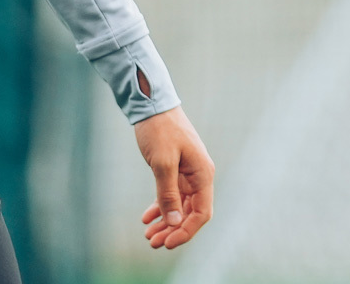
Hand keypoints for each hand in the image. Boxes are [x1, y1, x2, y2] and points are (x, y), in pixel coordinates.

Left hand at [134, 106, 213, 249]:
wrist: (152, 105)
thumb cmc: (160, 130)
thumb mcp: (163, 163)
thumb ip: (168, 194)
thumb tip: (173, 223)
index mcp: (202, 174)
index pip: (202, 213)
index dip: (186, 231)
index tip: (167, 243)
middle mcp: (199, 176)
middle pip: (190, 213)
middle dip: (173, 230)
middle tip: (153, 243)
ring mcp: (187, 174)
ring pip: (179, 207)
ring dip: (165, 222)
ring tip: (148, 235)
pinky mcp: (175, 170)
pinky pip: (170, 195)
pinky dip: (160, 208)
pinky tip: (146, 218)